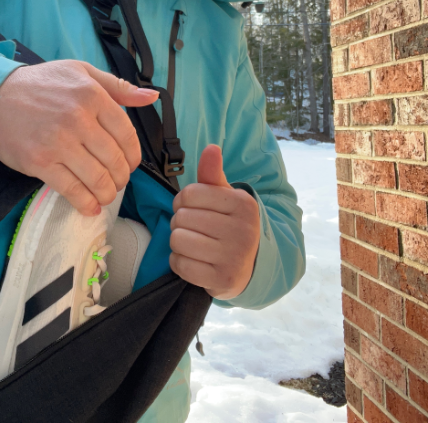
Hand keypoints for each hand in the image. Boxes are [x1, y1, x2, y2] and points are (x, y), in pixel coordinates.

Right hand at [0, 60, 158, 215]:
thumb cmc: (41, 83)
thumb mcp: (81, 72)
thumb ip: (118, 86)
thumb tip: (151, 96)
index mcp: (92, 96)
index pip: (127, 135)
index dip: (134, 156)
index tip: (130, 163)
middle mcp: (78, 119)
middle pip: (115, 161)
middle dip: (122, 178)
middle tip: (117, 181)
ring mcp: (58, 143)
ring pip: (98, 179)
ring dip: (107, 193)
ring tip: (105, 194)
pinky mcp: (40, 162)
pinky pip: (72, 190)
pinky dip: (86, 203)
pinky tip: (90, 206)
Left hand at [169, 144, 260, 299]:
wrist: (250, 266)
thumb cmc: (230, 225)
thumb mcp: (225, 197)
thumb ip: (213, 174)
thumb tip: (211, 147)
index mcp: (243, 204)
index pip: (190, 194)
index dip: (182, 201)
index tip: (190, 208)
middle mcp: (242, 230)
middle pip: (181, 217)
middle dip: (179, 222)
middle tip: (192, 228)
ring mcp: (233, 257)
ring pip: (178, 240)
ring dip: (178, 242)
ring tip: (192, 243)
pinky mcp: (222, 280)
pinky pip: (180, 265)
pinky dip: (179, 262)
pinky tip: (192, 260)